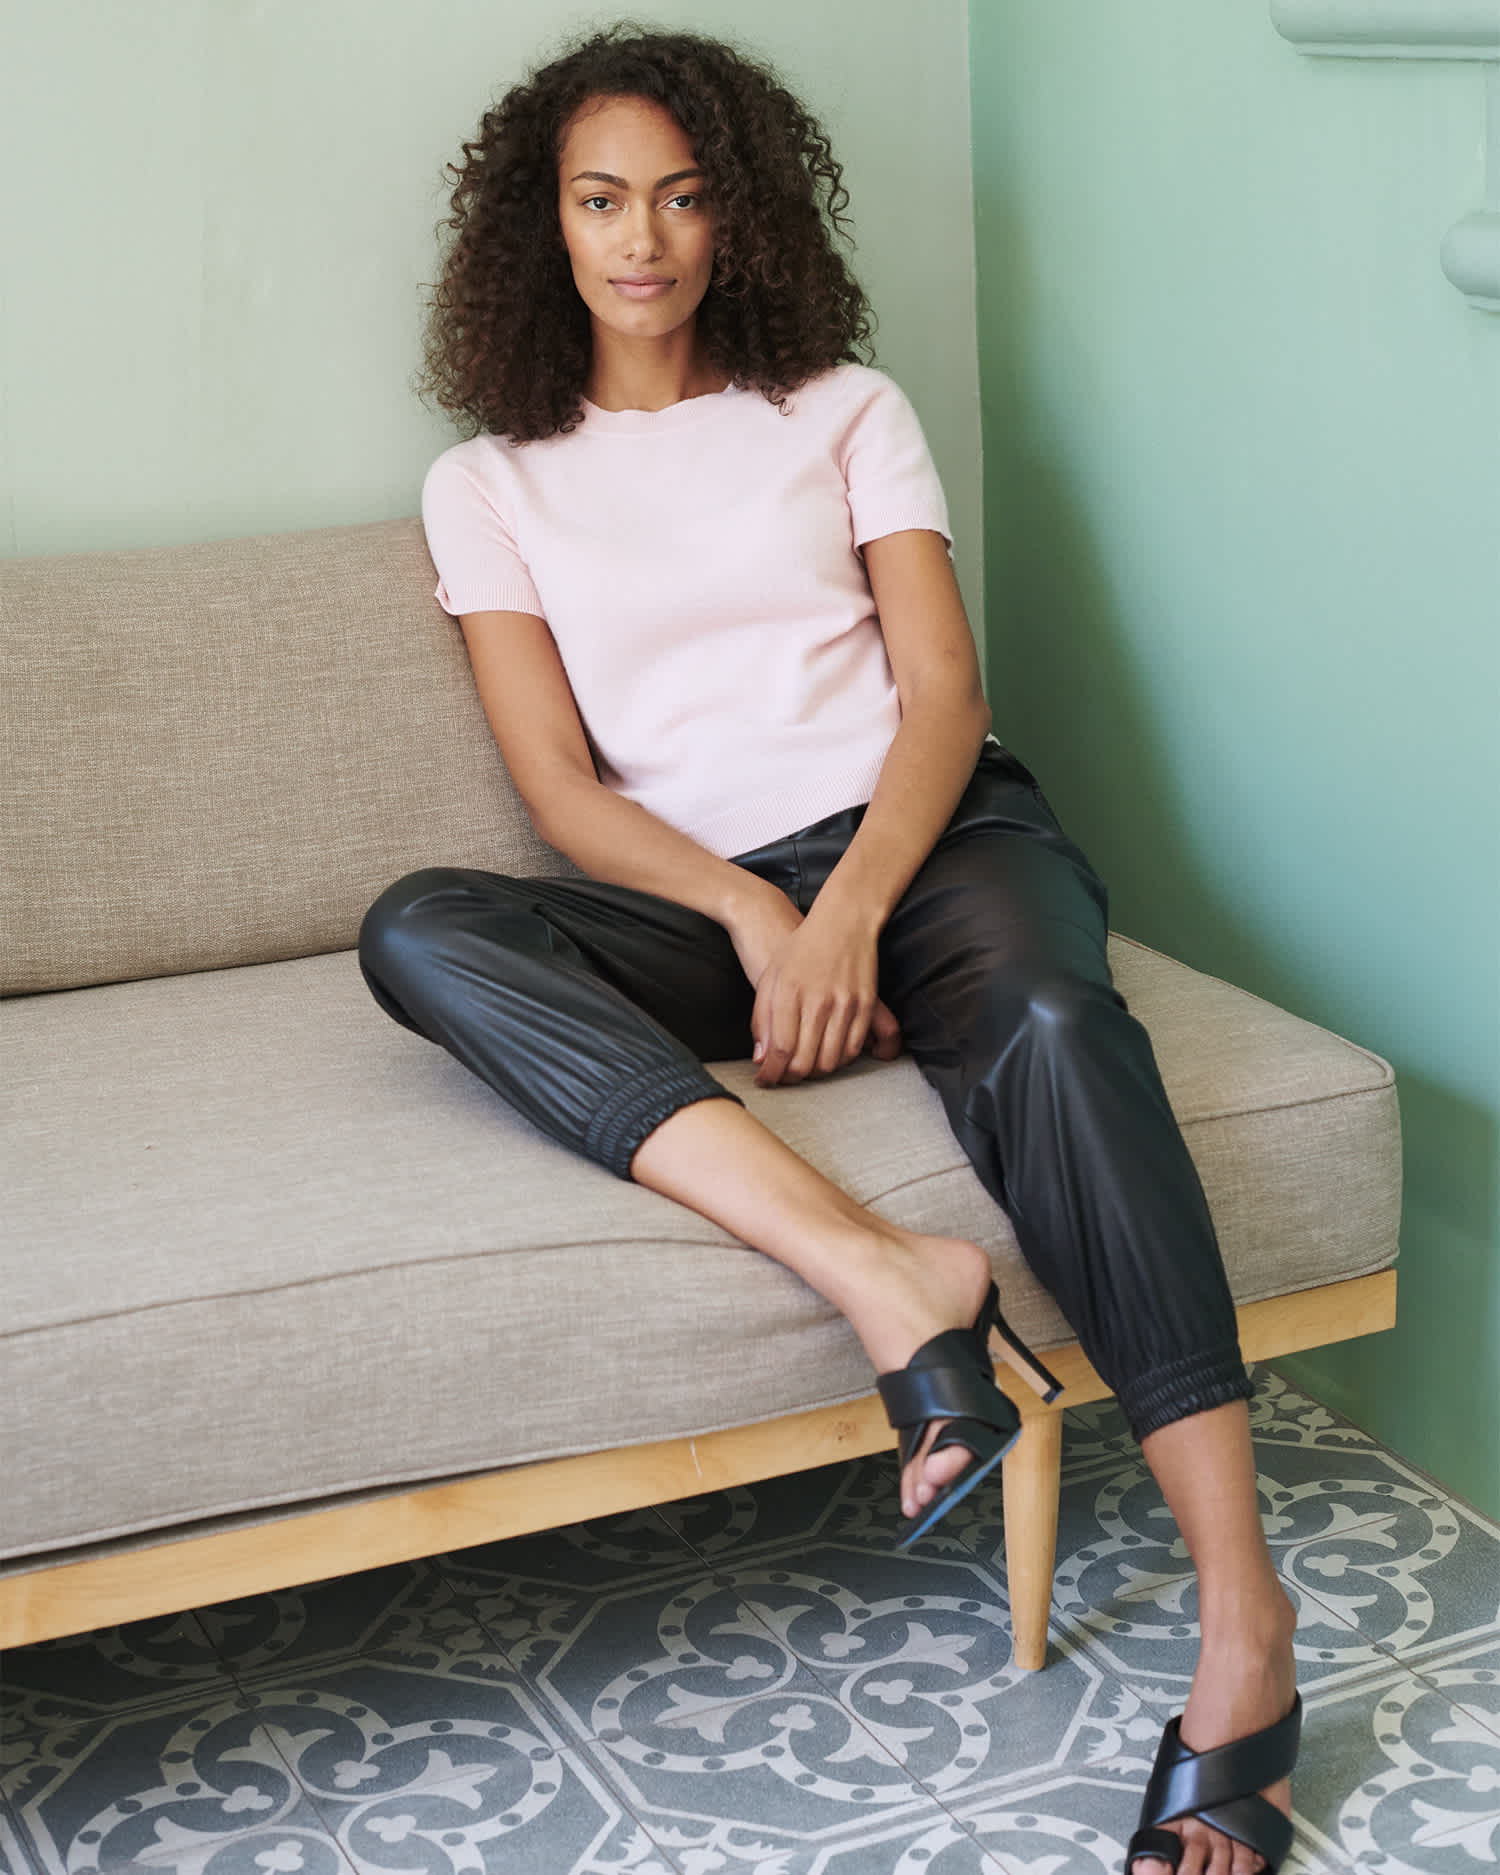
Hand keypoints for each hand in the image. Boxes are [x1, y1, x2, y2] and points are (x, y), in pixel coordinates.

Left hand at [729, 885, 900, 1086]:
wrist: (843, 921)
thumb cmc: (800, 949)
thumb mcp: (771, 978)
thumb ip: (763, 1018)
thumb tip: (761, 1059)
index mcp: (790, 993)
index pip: (780, 1051)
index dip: (771, 1074)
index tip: (765, 1080)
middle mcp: (819, 1002)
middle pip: (806, 1063)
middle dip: (790, 1078)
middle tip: (782, 1076)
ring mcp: (846, 1005)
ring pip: (831, 1062)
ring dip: (815, 1072)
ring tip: (803, 1066)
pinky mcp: (866, 1006)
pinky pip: (854, 1049)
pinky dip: (839, 1060)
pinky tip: (826, 1054)